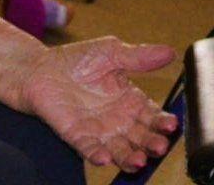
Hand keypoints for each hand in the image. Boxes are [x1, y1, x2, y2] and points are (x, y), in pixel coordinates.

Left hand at [18, 36, 177, 170]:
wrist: (42, 68)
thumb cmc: (78, 59)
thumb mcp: (113, 52)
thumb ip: (140, 57)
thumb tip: (170, 53)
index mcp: (130, 99)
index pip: (152, 115)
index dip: (162, 121)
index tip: (172, 124)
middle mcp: (118, 119)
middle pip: (140, 137)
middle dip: (151, 144)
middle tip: (160, 147)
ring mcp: (98, 130)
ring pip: (119, 150)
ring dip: (129, 158)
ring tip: (138, 161)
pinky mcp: (77, 136)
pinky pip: (89, 149)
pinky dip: (97, 155)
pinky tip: (104, 158)